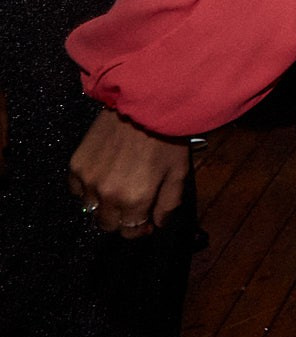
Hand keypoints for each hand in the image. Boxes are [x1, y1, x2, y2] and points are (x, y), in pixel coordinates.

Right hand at [69, 109, 190, 237]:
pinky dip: (87, 189)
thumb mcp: (178, 173)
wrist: (146, 104)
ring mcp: (88, 180)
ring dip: (103, 204)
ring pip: (90, 208)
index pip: (129, 231)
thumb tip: (157, 225)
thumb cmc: (168, 138)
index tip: (146, 220)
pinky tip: (102, 177)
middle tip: (133, 204)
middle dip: (121, 219)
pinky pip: (76, 189)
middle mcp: (106, 195)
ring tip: (118, 186)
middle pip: (107, 224)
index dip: (139, 229)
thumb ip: (168, 204)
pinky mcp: (76, 165)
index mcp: (134, 199)